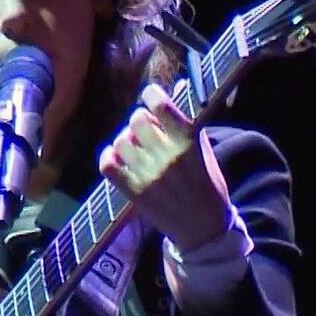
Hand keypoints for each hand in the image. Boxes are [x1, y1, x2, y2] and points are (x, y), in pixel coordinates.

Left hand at [99, 83, 230, 249]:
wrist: (203, 229)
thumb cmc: (207, 186)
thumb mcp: (204, 152)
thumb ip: (188, 121)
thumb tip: (176, 86)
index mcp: (188, 142)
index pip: (161, 106)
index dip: (152, 95)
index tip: (151, 97)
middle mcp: (167, 156)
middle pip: (136, 120)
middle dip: (139, 120)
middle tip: (146, 130)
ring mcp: (148, 175)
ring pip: (121, 140)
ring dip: (126, 140)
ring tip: (135, 147)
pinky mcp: (134, 192)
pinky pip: (108, 164)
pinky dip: (109, 157)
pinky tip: (117, 158)